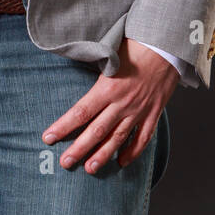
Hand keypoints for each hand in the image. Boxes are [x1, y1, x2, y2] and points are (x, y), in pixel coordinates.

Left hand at [41, 37, 177, 173]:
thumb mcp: (110, 55)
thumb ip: (96, 69)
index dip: (63, 126)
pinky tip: (123, 162)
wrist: (166, 45)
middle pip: (96, 131)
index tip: (48, 137)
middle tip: (65, 162)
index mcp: (108, 87)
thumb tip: (76, 68)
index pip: (81, 112)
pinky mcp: (153, 113)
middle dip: (79, 149)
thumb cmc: (135, 45)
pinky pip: (143, 137)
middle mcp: (122, 102)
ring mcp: (138, 110)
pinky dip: (133, 152)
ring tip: (90, 169)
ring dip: (103, 155)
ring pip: (118, 138)